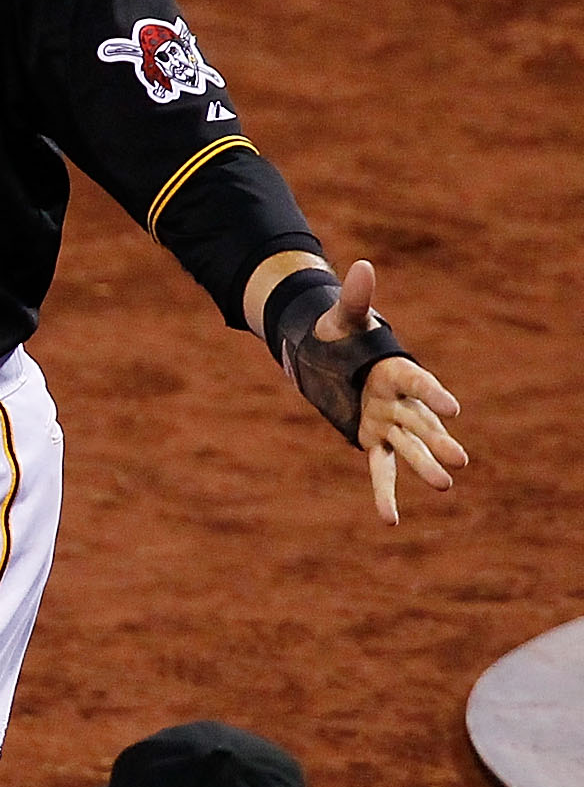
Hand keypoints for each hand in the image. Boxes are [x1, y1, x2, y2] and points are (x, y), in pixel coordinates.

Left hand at [322, 260, 465, 525]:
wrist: (328, 352)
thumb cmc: (339, 332)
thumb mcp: (344, 317)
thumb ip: (357, 298)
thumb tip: (362, 267)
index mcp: (394, 369)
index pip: (416, 382)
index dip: (431, 394)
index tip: (452, 408)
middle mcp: (398, 400)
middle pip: (421, 423)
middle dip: (437, 441)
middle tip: (459, 462)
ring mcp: (387, 421)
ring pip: (408, 447)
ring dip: (424, 466)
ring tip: (445, 485)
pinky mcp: (371, 438)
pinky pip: (380, 469)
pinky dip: (384, 493)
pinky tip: (390, 520)